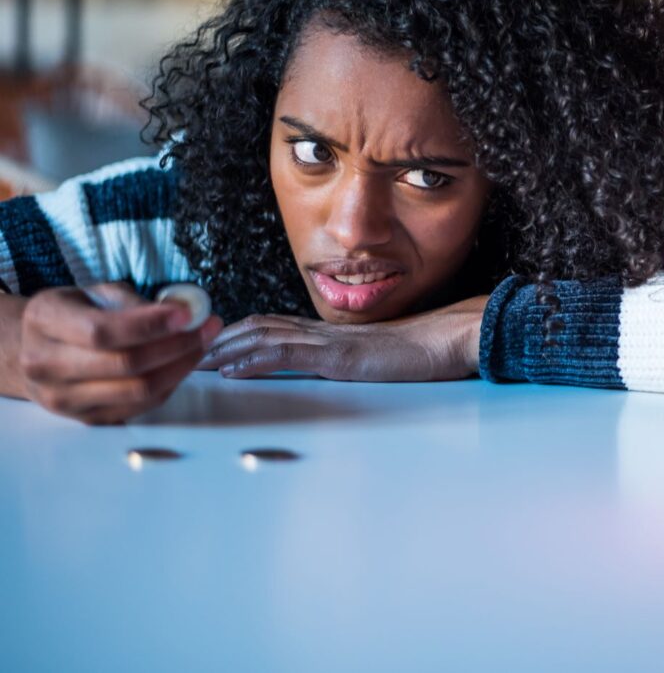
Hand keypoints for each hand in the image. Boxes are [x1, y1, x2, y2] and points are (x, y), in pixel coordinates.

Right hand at [20, 283, 222, 424]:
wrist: (33, 349)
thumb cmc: (74, 314)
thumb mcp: (96, 293)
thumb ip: (135, 303)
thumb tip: (184, 312)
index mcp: (45, 320)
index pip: (103, 331)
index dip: (150, 325)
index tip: (188, 314)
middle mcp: (44, 363)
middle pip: (125, 365)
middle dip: (177, 345)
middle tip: (208, 328)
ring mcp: (62, 398)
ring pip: (137, 390)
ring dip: (181, 367)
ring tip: (202, 344)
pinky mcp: (85, 418)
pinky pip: (140, 406)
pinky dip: (169, 385)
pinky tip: (182, 365)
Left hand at [197, 295, 488, 381]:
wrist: (448, 341)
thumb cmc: (420, 353)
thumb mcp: (374, 359)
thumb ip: (348, 360)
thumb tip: (332, 369)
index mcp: (330, 334)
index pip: (272, 326)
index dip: (236, 333)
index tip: (208, 347)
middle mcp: (323, 332)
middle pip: (257, 326)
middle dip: (218, 339)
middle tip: (182, 352)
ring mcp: (329, 342)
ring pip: (263, 338)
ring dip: (224, 350)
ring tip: (194, 362)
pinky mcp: (337, 357)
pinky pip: (286, 356)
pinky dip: (253, 361)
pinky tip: (232, 372)